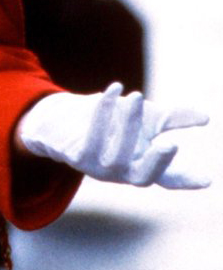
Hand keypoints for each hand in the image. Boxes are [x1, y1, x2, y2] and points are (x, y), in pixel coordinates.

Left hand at [17, 82, 209, 188]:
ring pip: (116, 153)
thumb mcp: (147, 118)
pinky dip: (103, 112)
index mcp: (142, 166)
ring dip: (127, 124)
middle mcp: (122, 172)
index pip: (168, 179)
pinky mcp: (75, 155)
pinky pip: (91, 136)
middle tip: (171, 143)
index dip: (187, 180)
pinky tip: (113, 90)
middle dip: (156, 163)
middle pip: (142, 176)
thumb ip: (174, 119)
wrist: (63, 121)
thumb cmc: (113, 122)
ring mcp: (97, 167)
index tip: (207, 179)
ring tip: (137, 96)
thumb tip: (206, 117)